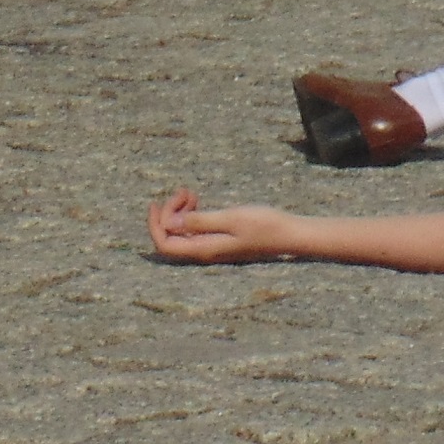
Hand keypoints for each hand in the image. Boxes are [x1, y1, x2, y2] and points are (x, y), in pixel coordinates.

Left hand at [149, 189, 298, 262]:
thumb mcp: (231, 218)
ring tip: (192, 194)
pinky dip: (192, 215)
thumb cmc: (264, 225)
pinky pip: (194, 230)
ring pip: (182, 232)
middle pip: (171, 237)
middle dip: (169, 213)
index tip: (156, 203)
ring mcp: (211, 246)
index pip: (164, 243)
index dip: (155, 225)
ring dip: (180, 212)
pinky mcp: (220, 240)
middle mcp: (203, 251)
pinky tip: (199, 202)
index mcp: (203, 249)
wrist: (289, 234)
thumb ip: (200, 221)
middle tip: (185, 191)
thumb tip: (171, 223)